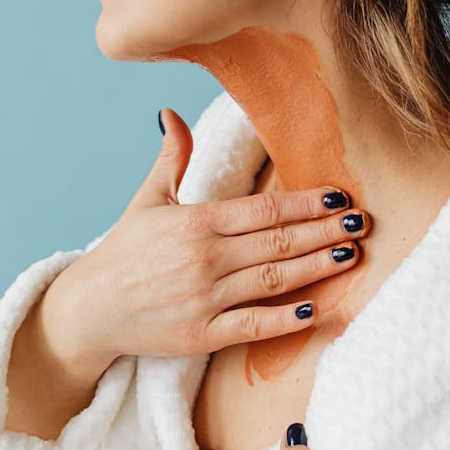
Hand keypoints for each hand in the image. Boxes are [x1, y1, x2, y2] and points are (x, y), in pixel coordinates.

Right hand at [44, 108, 370, 373]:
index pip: (263, 209)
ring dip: (316, 266)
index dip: (305, 202)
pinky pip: (253, 325)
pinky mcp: (202, 335)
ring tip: (350, 254)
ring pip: (273, 279)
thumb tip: (171, 114)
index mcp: (195, 221)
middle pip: (278, 241)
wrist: (88, 310)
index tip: (338, 196)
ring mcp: (204, 299)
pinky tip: (315, 307)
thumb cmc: (122, 252)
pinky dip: (285, 319)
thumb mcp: (147, 200)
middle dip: (323, 231)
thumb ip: (171, 158)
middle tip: (362, 222)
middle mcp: (204, 258)